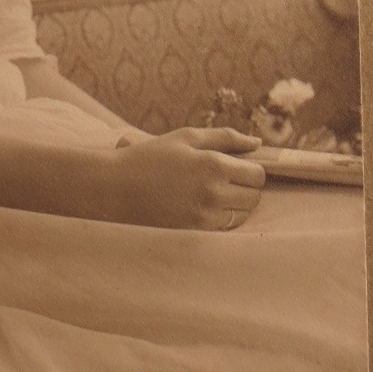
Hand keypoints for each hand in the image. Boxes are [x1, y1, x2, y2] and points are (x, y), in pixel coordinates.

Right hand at [108, 127, 265, 229]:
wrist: (114, 189)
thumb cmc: (150, 158)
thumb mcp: (186, 138)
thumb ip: (226, 137)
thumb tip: (258, 143)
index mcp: (214, 164)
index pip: (258, 174)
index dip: (251, 170)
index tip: (237, 168)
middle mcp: (214, 192)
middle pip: (254, 197)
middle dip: (245, 188)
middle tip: (224, 182)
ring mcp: (204, 217)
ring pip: (241, 216)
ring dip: (234, 206)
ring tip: (210, 195)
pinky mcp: (194, 234)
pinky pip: (223, 229)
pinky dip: (218, 220)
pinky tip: (200, 209)